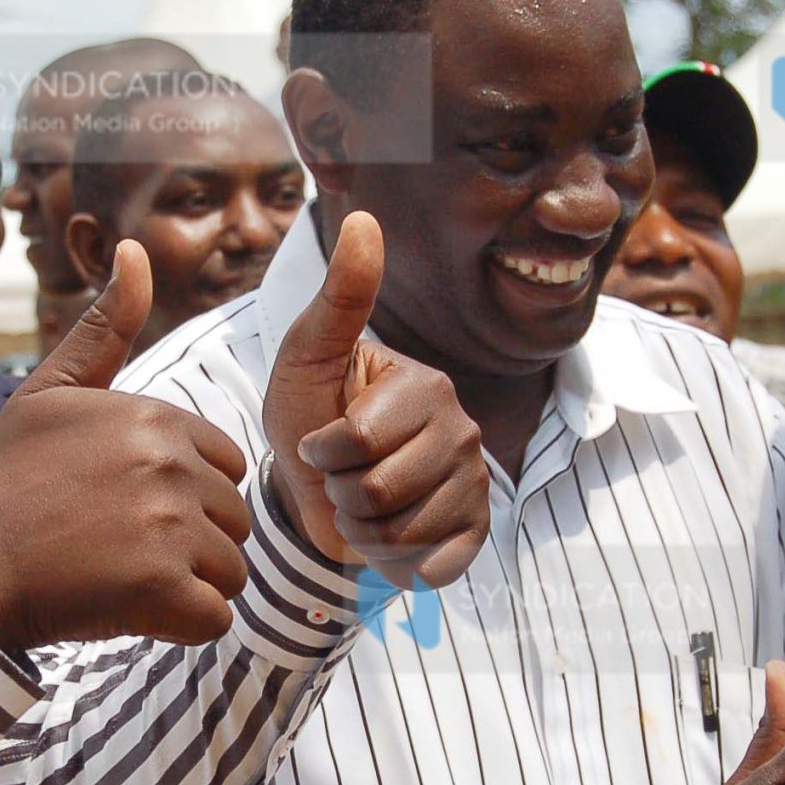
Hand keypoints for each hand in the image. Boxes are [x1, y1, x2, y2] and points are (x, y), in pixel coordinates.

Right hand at [0, 243, 252, 654]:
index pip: (224, 466)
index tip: (122, 505)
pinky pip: (213, 619)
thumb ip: (104, 329)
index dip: (183, 494)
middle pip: (231, 520)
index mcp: (154, 417)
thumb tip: (136, 248)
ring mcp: (168, 529)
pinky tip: (128, 609)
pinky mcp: (163, 591)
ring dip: (185, 585)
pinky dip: (177, 625)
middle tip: (114, 546)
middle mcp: (168, 465)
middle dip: (188, 542)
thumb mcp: (50, 394)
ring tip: (118, 576)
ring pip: (229, 570)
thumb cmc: (10, 484)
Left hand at [260, 211, 487, 588]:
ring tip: (361, 505)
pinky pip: (434, 566)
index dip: (323, 455)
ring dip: (363, 532)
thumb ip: (339, 296)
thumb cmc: (309, 412)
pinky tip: (391, 537)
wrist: (317, 484)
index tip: (322, 439)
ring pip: (401, 535)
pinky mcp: (475, 531)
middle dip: (341, 495)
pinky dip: (397, 563)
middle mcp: (462, 431)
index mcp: (427, 386)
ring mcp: (474, 483)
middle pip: (379, 492)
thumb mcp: (308, 354)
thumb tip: (363, 218)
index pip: (359, 443)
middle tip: (341, 476)